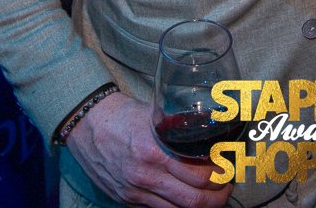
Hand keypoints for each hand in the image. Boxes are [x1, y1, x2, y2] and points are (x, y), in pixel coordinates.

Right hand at [66, 93, 231, 207]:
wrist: (86, 124)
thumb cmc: (123, 116)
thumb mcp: (155, 116)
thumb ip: (179, 127)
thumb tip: (209, 130)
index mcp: (156, 151)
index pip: (200, 176)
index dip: (221, 177)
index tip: (229, 169)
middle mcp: (146, 175)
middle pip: (194, 201)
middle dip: (218, 197)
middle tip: (226, 187)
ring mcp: (136, 191)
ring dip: (201, 206)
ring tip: (210, 196)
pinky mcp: (127, 200)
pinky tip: (185, 199)